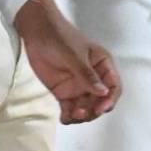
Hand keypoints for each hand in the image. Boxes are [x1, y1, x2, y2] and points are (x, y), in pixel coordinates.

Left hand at [12, 0, 120, 123]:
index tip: (100, 109)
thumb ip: (87, 75)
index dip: (109, 100)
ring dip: (81, 116)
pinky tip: (64, 119)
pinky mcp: (64, 92)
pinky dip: (69, 116)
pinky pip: (70, 108)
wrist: (36, 31)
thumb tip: (104, 93)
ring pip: (86, 108)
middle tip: (80, 113)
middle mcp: (93, 78)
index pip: (113, 87)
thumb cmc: (60, 36)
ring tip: (71, 116)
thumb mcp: (74, 55)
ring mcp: (78, 86)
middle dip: (93, 111)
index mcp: (102, 65)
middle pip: (100, 101)